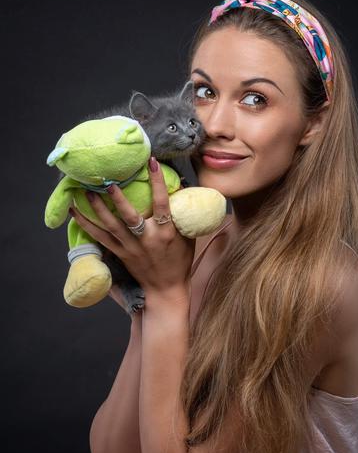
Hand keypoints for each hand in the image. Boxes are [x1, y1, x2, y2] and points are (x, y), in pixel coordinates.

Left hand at [69, 158, 194, 297]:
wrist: (166, 289)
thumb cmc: (180, 261)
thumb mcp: (188, 237)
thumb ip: (183, 215)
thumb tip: (179, 187)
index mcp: (166, 233)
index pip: (162, 203)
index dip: (157, 182)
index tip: (151, 163)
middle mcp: (147, 239)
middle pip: (130, 216)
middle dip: (119, 199)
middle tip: (108, 182)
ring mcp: (131, 247)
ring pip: (111, 226)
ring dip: (97, 208)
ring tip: (85, 191)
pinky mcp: (120, 254)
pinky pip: (100, 238)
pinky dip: (86, 224)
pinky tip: (74, 212)